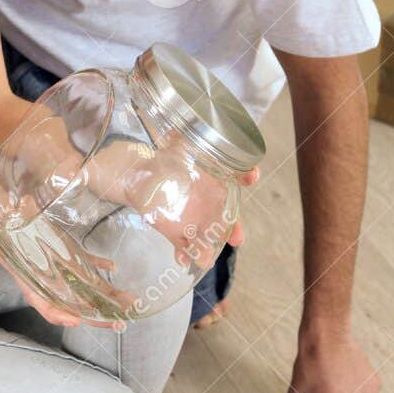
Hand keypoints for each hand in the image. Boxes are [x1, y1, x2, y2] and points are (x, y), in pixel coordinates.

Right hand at [0, 188, 124, 330]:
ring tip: (127, 301)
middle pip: (67, 299)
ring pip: (77, 283)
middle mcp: (38, 272)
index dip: (58, 313)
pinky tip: (113, 268)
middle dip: (91, 313)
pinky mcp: (54, 246)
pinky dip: (96, 266)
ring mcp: (48, 260)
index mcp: (20, 272)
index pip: (41, 300)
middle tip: (117, 321)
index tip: (77, 320)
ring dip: (100, 294)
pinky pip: (78, 260)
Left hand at [86, 143, 258, 264]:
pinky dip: (183, 254)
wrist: (141, 174)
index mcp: (214, 179)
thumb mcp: (173, 146)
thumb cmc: (165, 159)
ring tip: (205, 258)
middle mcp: (209, 201)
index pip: (238, 178)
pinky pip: (183, 245)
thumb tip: (177, 132)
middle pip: (227, 219)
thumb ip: (179, 138)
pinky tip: (182, 260)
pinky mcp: (176, 230)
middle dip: (234, 228)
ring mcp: (194, 218)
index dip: (246, 175)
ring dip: (207, 248)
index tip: (252, 174)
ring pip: (207, 236)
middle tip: (237, 238)